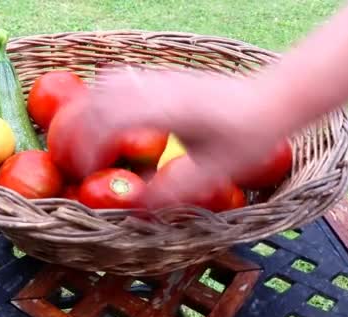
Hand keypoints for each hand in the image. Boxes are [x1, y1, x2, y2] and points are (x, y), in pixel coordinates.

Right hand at [60, 67, 290, 207]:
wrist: (273, 99)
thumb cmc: (249, 136)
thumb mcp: (215, 172)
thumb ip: (174, 191)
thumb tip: (134, 208)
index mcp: (168, 110)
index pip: (109, 120)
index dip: (87, 146)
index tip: (82, 172)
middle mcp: (158, 87)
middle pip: (97, 98)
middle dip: (76, 130)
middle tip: (74, 161)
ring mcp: (160, 78)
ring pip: (105, 84)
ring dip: (87, 112)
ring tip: (84, 142)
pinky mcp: (164, 77)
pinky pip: (120, 80)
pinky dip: (102, 99)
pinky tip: (107, 120)